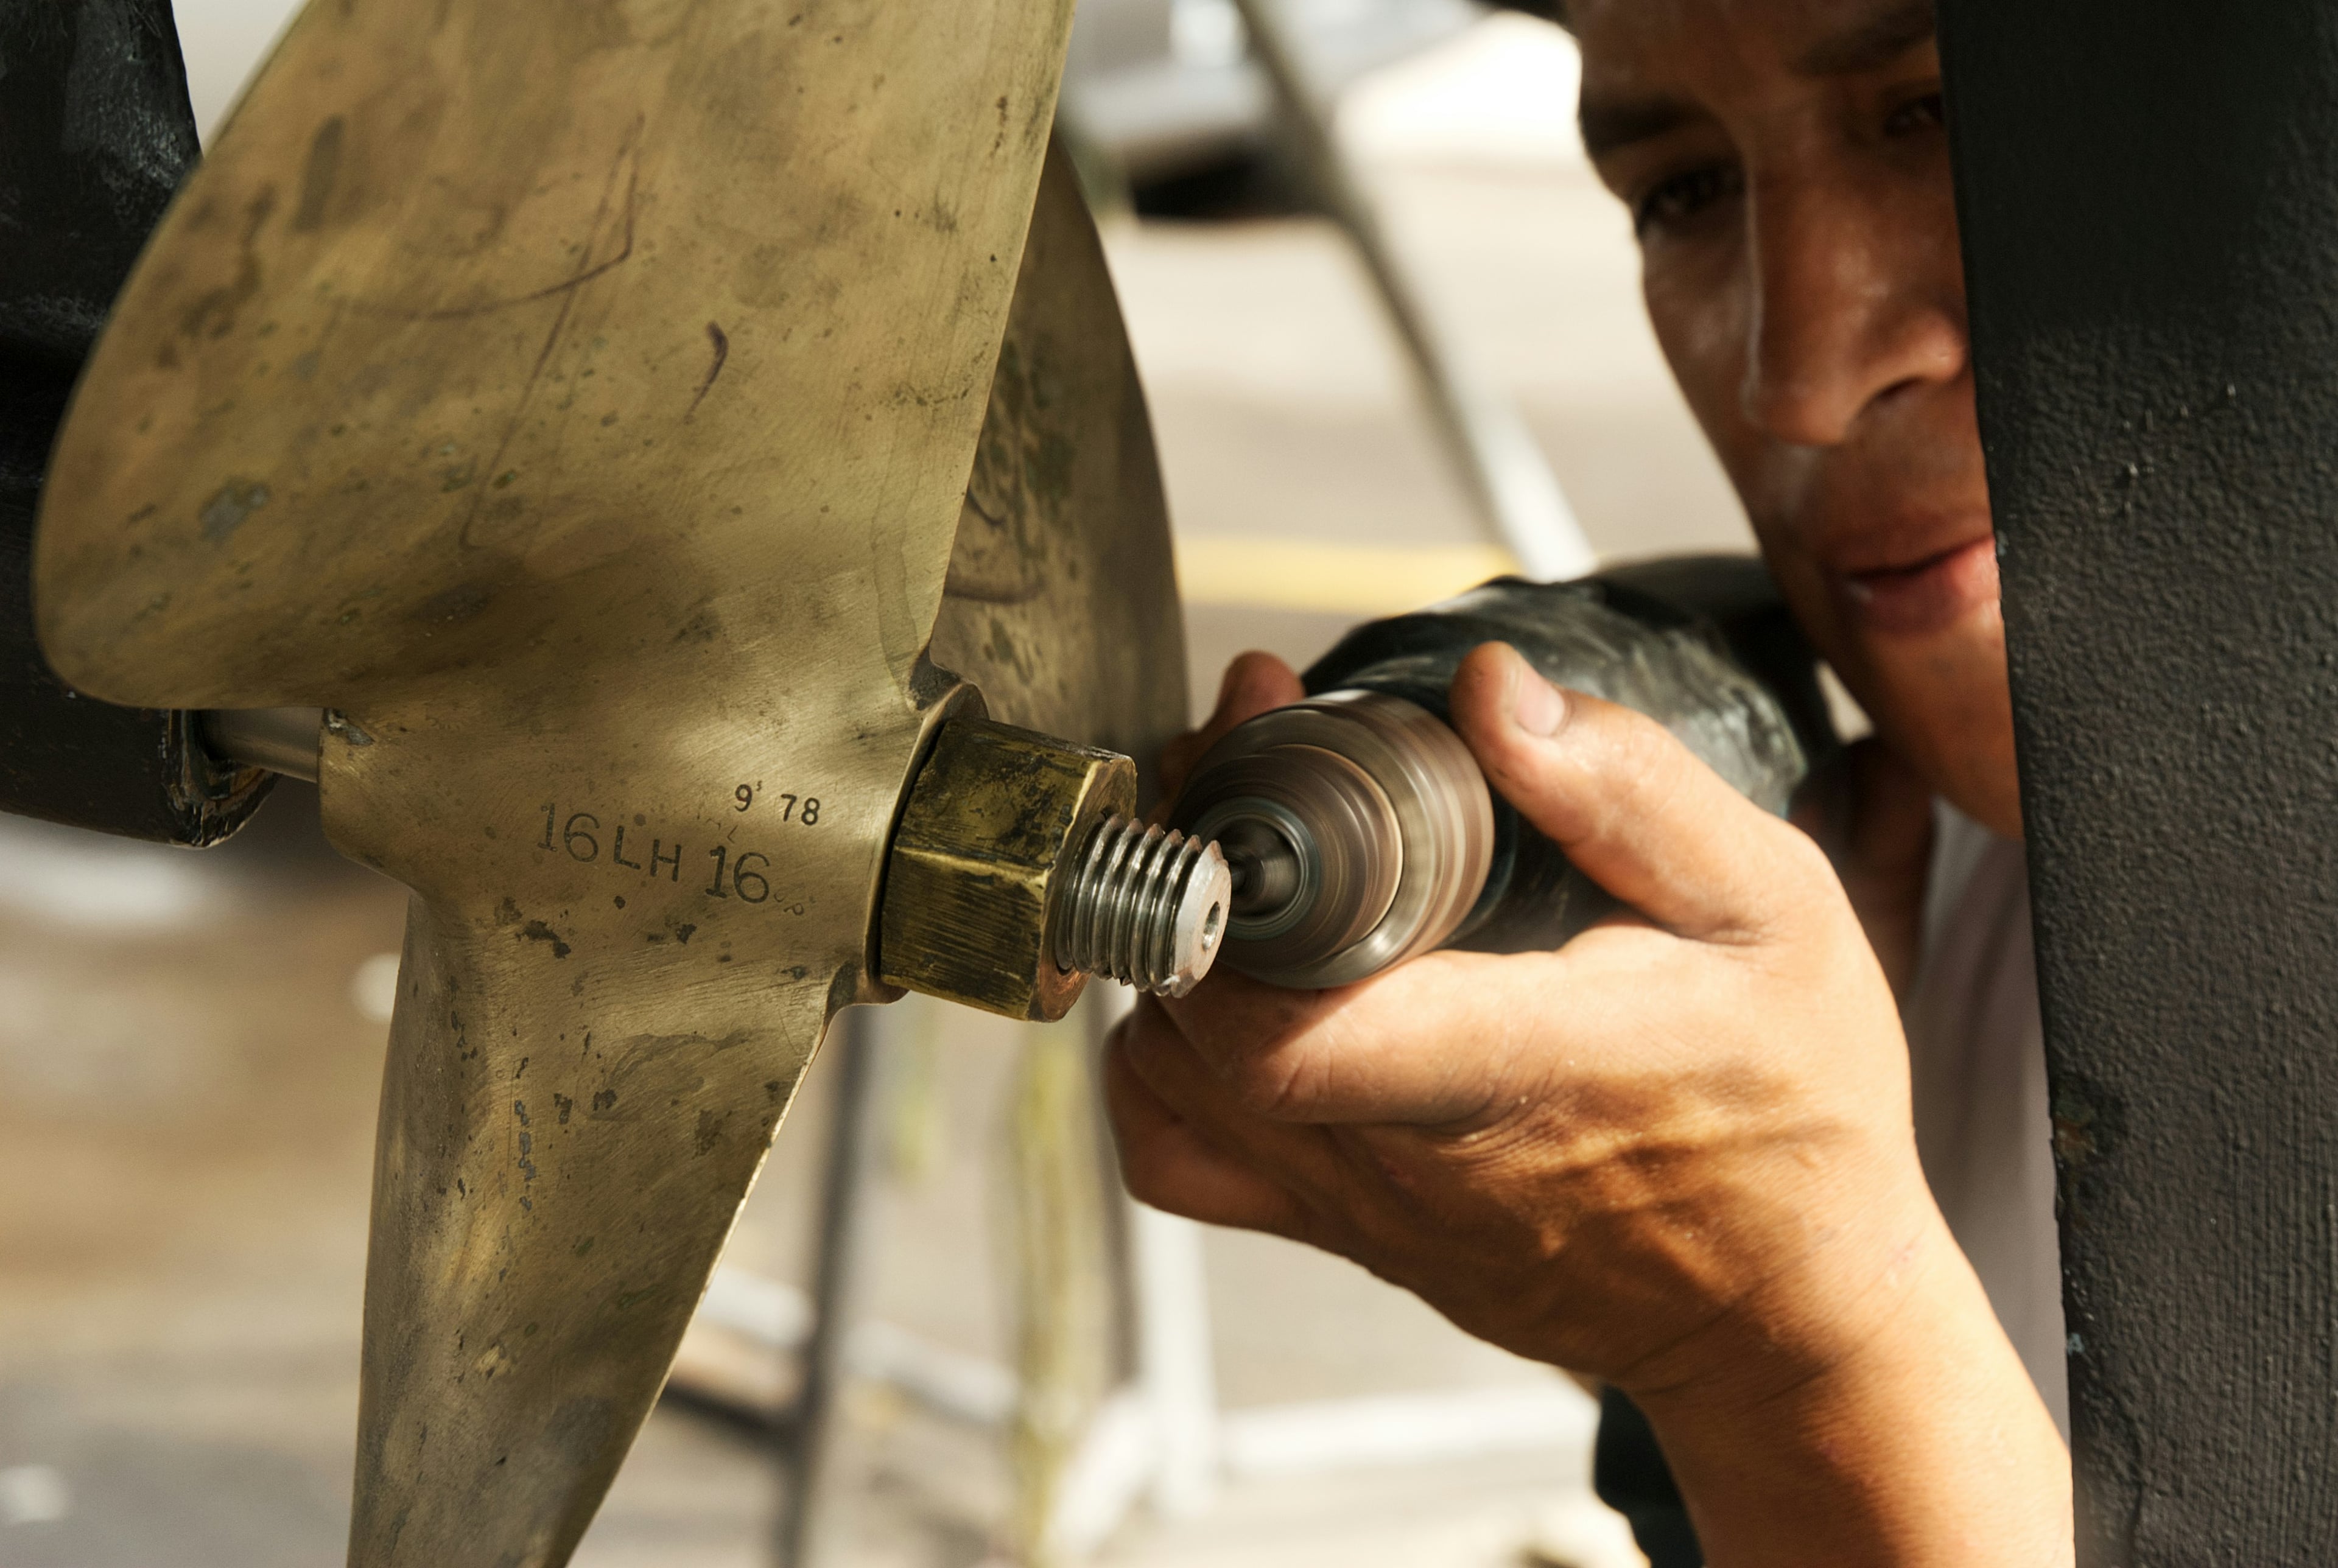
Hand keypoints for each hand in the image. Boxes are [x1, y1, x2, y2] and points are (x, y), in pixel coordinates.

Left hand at [1111, 642, 2067, 1564]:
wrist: (1788, 1313)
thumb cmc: (1793, 1108)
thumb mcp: (1772, 911)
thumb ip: (1629, 791)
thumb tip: (1489, 687)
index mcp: (1502, 1067)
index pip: (1273, 1016)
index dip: (1219, 867)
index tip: (1255, 732)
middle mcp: (1399, 1156)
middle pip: (1191, 1021)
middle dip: (1189, 862)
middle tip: (1248, 757)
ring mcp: (1358, 1207)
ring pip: (1165, 1083)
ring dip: (1174, 954)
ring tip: (1241, 858)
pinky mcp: (1344, 1231)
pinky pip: (1185, 1157)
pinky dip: (1165, 1068)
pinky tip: (1230, 992)